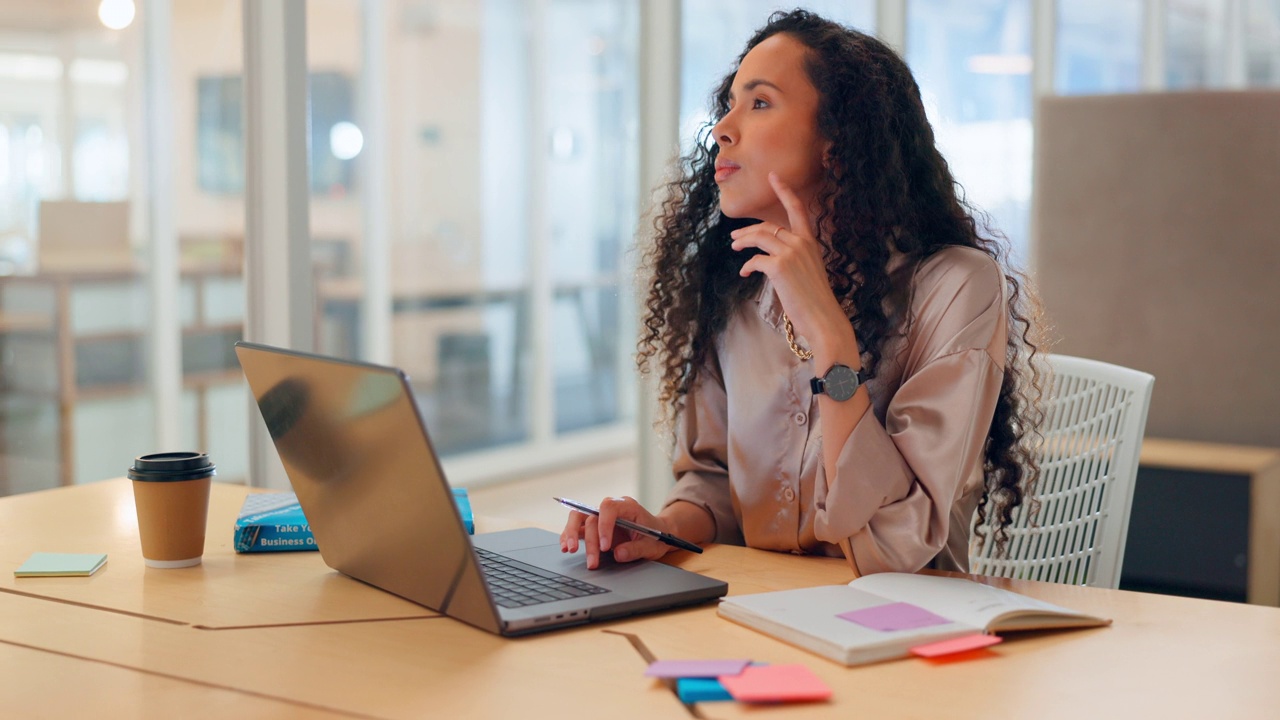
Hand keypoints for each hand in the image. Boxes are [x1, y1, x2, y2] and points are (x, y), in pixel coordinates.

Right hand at [559, 496, 672, 569]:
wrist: (658, 534)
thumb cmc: (656, 536)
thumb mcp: (652, 545)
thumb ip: (636, 549)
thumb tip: (618, 554)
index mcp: (627, 506)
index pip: (609, 507)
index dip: (604, 526)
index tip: (605, 547)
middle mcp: (611, 508)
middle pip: (591, 516)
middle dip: (589, 539)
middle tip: (591, 560)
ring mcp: (601, 517)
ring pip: (579, 517)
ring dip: (572, 533)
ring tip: (568, 550)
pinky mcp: (595, 527)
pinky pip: (578, 527)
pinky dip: (569, 535)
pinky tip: (565, 547)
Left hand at [728, 173, 852, 355]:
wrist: (822, 318)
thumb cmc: (814, 300)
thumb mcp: (808, 271)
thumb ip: (793, 258)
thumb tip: (769, 258)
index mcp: (810, 242)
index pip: (797, 209)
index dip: (784, 191)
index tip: (773, 176)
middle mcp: (802, 243)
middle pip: (767, 226)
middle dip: (748, 230)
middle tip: (734, 237)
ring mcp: (791, 253)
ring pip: (759, 238)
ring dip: (743, 241)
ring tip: (734, 247)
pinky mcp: (779, 267)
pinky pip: (755, 260)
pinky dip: (747, 265)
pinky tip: (745, 272)